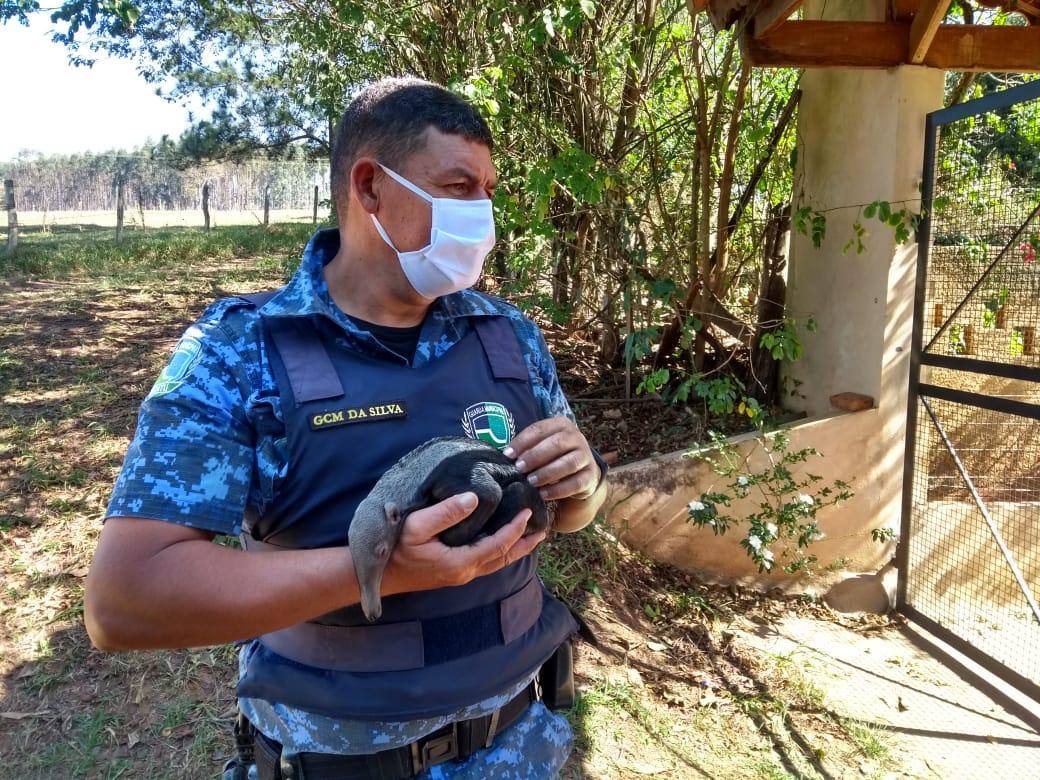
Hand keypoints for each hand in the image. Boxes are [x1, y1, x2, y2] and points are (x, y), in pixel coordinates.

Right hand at [381, 492, 545, 596]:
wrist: (378, 576)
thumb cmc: (395, 550)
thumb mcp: (416, 527)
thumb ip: (446, 512)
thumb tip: (474, 498)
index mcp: (461, 561)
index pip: (499, 544)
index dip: (516, 528)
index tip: (528, 511)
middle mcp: (466, 572)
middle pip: (504, 558)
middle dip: (525, 543)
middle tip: (544, 529)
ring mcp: (460, 575)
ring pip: (496, 562)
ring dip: (515, 549)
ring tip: (530, 536)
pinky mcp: (453, 573)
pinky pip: (486, 562)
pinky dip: (500, 551)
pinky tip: (501, 542)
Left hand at [504, 417, 600, 500]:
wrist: (580, 471)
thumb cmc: (554, 456)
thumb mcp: (542, 446)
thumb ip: (528, 447)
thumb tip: (508, 455)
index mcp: (562, 425)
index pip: (540, 429)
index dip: (523, 441)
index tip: (508, 454)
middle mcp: (576, 437)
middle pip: (556, 444)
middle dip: (535, 456)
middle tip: (520, 468)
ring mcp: (586, 456)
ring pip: (568, 463)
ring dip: (547, 473)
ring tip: (531, 482)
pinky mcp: (591, 476)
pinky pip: (575, 483)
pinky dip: (558, 490)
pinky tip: (543, 494)